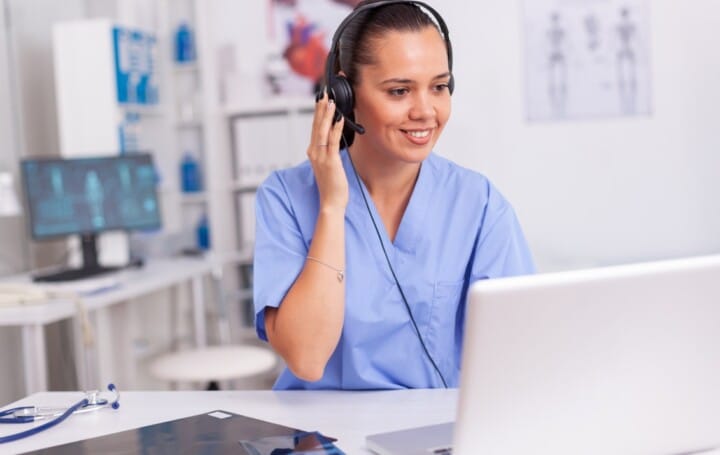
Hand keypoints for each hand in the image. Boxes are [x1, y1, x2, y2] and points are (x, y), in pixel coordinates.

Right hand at [307, 92, 347, 211]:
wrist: (331, 202)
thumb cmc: (332, 185)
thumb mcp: (328, 164)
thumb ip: (328, 151)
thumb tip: (334, 139)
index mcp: (313, 152)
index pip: (315, 128)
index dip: (318, 113)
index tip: (321, 100)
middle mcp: (314, 152)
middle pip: (316, 125)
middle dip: (320, 108)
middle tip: (324, 93)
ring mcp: (320, 156)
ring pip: (322, 130)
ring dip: (327, 114)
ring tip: (330, 101)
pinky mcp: (330, 161)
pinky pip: (332, 141)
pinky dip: (335, 129)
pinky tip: (339, 119)